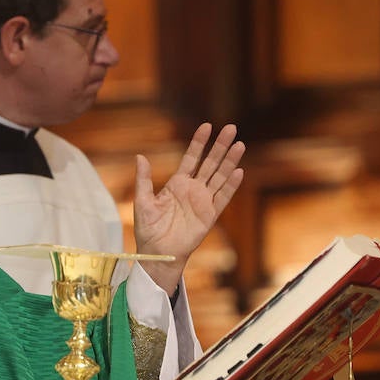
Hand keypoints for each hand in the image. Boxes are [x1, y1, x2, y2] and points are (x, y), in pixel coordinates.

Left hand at [133, 123, 244, 295]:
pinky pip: (223, 198)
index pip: (191, 158)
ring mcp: (203, 201)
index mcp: (177, 184)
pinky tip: (238, 171)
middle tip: (231, 128)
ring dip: (230, 161)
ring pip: (220, 177)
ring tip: (239, 144)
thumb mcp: (143, 201)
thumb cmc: (148, 229)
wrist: (158, 253)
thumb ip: (144, 180)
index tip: (207, 126)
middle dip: (220, 146)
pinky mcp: (210, 215)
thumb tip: (140, 156)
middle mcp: (193, 190)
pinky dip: (231, 185)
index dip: (199, 143)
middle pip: (210, 163)